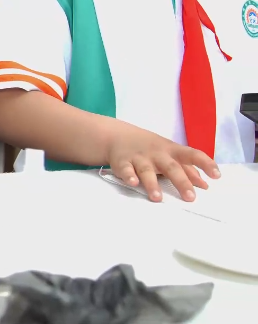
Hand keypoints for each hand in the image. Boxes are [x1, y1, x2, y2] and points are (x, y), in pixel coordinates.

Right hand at [105, 127, 219, 201]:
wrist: (117, 135)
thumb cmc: (150, 147)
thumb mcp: (170, 154)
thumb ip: (188, 169)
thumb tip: (205, 185)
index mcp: (172, 151)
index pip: (192, 155)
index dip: (206, 164)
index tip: (217, 176)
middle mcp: (157, 154)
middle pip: (172, 167)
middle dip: (181, 182)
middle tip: (191, 198)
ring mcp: (140, 158)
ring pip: (147, 170)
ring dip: (152, 184)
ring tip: (157, 198)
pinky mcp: (122, 162)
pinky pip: (126, 170)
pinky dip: (128, 176)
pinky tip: (133, 182)